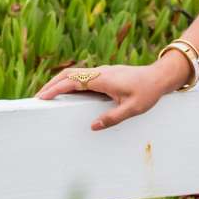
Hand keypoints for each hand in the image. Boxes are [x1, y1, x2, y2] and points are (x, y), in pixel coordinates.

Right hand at [35, 60, 181, 130]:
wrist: (161, 76)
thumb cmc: (148, 92)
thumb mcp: (133, 108)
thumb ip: (113, 118)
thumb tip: (93, 126)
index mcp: (103, 79)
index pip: (73, 81)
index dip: (55, 88)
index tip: (42, 97)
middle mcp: (100, 72)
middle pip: (69, 74)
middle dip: (52, 84)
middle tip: (38, 97)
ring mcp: (102, 72)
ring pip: (75, 73)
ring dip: (60, 82)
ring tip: (48, 96)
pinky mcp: (106, 74)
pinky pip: (83, 76)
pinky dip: (70, 82)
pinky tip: (68, 93)